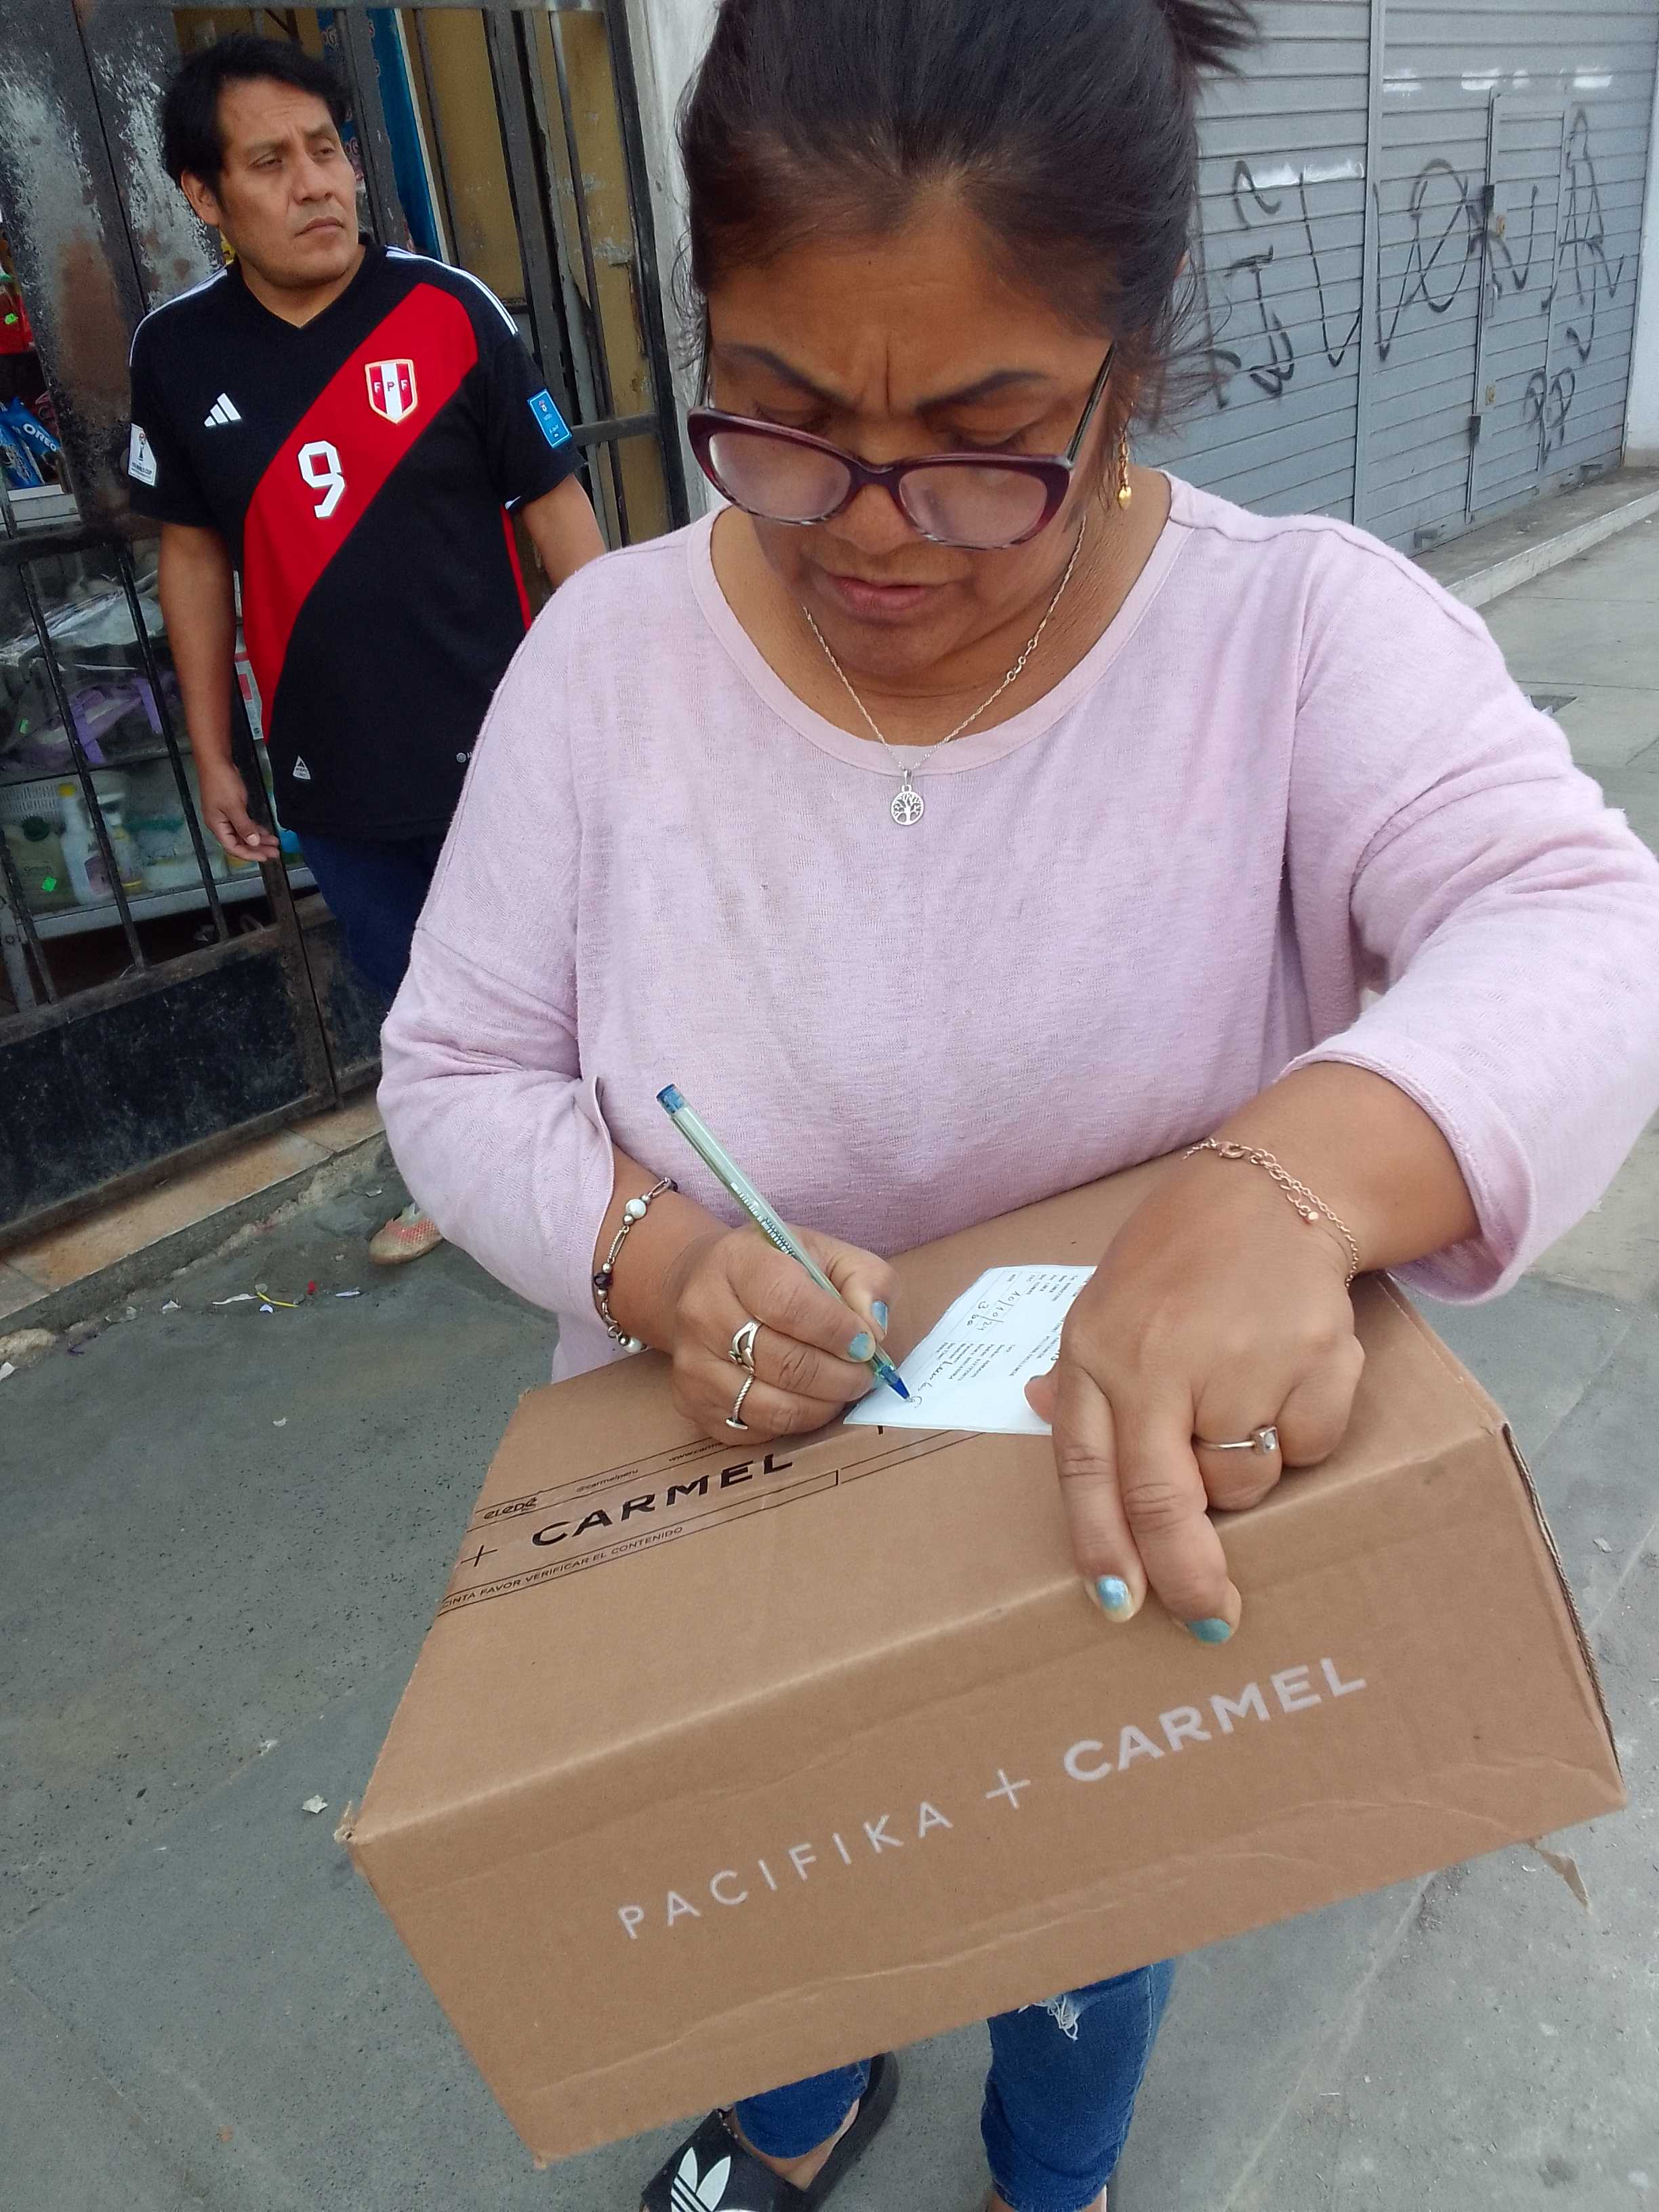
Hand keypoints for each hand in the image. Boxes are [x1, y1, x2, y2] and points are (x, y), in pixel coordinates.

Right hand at [197, 757, 279, 863]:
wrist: (215, 761)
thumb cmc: (221, 782)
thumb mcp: (235, 806)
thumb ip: (244, 826)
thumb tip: (253, 842)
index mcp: (217, 826)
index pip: (233, 848)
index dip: (250, 854)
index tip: (266, 857)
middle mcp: (220, 824)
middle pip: (239, 842)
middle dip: (257, 848)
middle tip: (274, 852)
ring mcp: (225, 816)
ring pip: (243, 833)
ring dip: (258, 839)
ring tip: (274, 843)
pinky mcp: (231, 808)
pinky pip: (244, 824)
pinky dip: (254, 828)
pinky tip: (265, 832)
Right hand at [663, 1224, 895, 1441]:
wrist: (702, 1286)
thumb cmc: (773, 1267)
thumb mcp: (825, 1252)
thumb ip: (865, 1278)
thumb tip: (874, 1329)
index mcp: (736, 1262)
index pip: (789, 1304)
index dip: (837, 1330)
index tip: (866, 1343)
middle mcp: (703, 1313)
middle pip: (784, 1363)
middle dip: (841, 1376)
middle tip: (865, 1375)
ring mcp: (693, 1365)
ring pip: (772, 1406)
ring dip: (823, 1406)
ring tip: (843, 1389)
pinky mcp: (694, 1405)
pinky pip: (757, 1431)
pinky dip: (795, 1423)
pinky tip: (808, 1400)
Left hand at [1027, 1159, 1363, 1640]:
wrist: (1271, 1189)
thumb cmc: (1178, 1259)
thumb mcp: (1105, 1303)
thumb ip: (1081, 1372)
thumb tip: (1036, 1411)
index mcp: (1096, 1350)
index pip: (1084, 1468)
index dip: (1101, 1544)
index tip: (1118, 1602)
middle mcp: (1159, 1360)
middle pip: (1164, 1499)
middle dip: (1186, 1575)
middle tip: (1209, 1619)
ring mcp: (1238, 1359)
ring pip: (1244, 1478)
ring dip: (1248, 1470)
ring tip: (1243, 1399)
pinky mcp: (1313, 1356)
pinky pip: (1309, 1445)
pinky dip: (1305, 1431)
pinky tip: (1289, 1374)